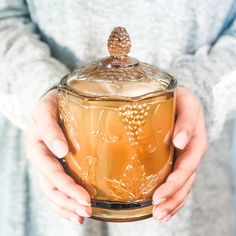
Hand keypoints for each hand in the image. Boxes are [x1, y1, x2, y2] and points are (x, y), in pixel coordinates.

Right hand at [27, 89, 90, 224]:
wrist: (51, 104)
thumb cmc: (50, 105)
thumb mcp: (46, 111)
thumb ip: (50, 129)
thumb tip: (61, 150)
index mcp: (38, 148)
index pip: (52, 173)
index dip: (67, 187)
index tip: (85, 197)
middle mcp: (41, 160)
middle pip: (52, 188)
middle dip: (70, 202)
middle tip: (88, 210)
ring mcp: (47, 165)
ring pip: (53, 193)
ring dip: (68, 207)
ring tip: (84, 215)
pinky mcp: (55, 166)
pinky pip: (55, 189)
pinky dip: (63, 204)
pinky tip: (74, 213)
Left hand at [152, 87, 207, 222]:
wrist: (177, 98)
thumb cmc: (179, 99)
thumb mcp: (186, 103)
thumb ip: (186, 120)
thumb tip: (180, 141)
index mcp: (196, 139)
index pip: (188, 164)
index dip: (175, 181)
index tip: (159, 193)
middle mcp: (193, 152)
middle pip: (186, 180)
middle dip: (172, 197)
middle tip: (157, 210)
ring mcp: (186, 157)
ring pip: (184, 185)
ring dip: (172, 202)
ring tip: (159, 216)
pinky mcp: (177, 160)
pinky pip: (179, 182)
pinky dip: (172, 197)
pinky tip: (163, 208)